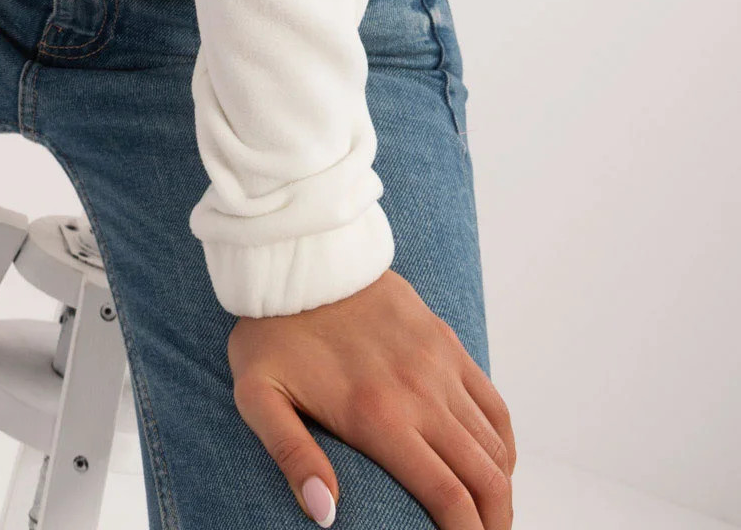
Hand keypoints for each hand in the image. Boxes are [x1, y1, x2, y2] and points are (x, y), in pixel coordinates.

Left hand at [227, 266, 514, 526]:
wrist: (297, 256)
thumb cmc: (271, 330)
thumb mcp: (258, 394)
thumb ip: (291, 455)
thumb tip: (324, 513)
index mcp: (379, 416)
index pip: (449, 497)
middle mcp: (421, 393)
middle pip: (486, 478)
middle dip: (494, 524)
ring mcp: (438, 365)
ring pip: (495, 445)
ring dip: (501, 488)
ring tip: (487, 514)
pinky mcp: (445, 341)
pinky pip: (493, 403)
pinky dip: (503, 444)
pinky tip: (494, 464)